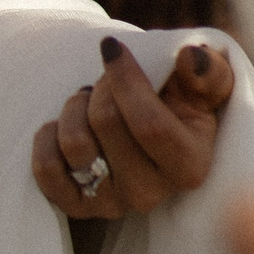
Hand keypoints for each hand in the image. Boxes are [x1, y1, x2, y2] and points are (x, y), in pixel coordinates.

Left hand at [32, 34, 234, 220]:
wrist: (142, 127)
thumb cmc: (178, 101)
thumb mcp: (204, 84)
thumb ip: (207, 71)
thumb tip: (190, 58)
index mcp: (189, 166)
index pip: (148, 124)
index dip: (124, 79)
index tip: (112, 48)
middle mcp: (151, 193)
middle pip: (105, 122)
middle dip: (100, 86)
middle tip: (105, 81)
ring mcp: (113, 204)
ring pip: (74, 142)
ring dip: (74, 107)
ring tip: (88, 102)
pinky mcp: (78, 206)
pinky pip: (46, 169)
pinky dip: (47, 137)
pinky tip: (63, 126)